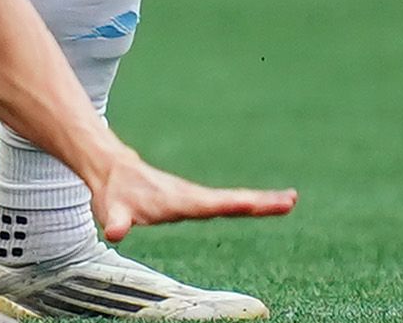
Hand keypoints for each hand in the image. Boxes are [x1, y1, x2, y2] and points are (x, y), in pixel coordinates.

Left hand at [89, 149, 295, 242]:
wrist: (113, 170)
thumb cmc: (115, 195)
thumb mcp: (112, 212)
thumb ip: (116, 222)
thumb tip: (115, 233)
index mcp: (176, 201)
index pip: (207, 205)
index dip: (230, 204)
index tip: (253, 201)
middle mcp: (191, 197)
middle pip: (230, 201)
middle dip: (259, 202)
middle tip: (289, 201)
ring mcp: (195, 197)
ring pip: (233, 200)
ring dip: (261, 201)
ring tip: (290, 200)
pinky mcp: (195, 199)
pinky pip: (227, 202)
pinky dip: (250, 202)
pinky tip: (266, 204)